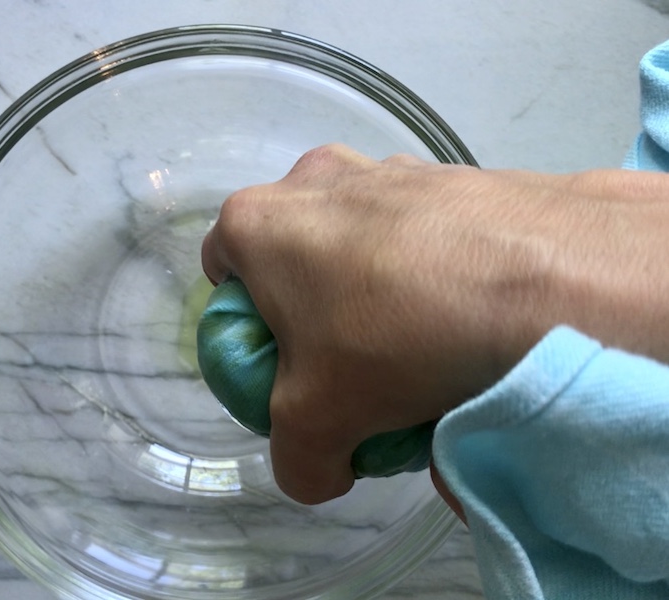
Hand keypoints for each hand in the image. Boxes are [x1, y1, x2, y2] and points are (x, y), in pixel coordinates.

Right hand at [201, 144, 668, 504]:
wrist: (541, 280)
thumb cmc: (391, 340)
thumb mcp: (319, 425)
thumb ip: (296, 460)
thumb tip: (317, 474)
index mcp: (259, 223)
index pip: (220, 266)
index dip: (243, 318)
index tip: (281, 357)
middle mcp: (316, 178)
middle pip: (293, 246)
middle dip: (310, 297)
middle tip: (347, 353)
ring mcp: (389, 168)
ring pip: (360, 231)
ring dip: (372, 279)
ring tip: (416, 338)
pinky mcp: (454, 172)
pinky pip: (424, 227)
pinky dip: (431, 265)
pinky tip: (463, 311)